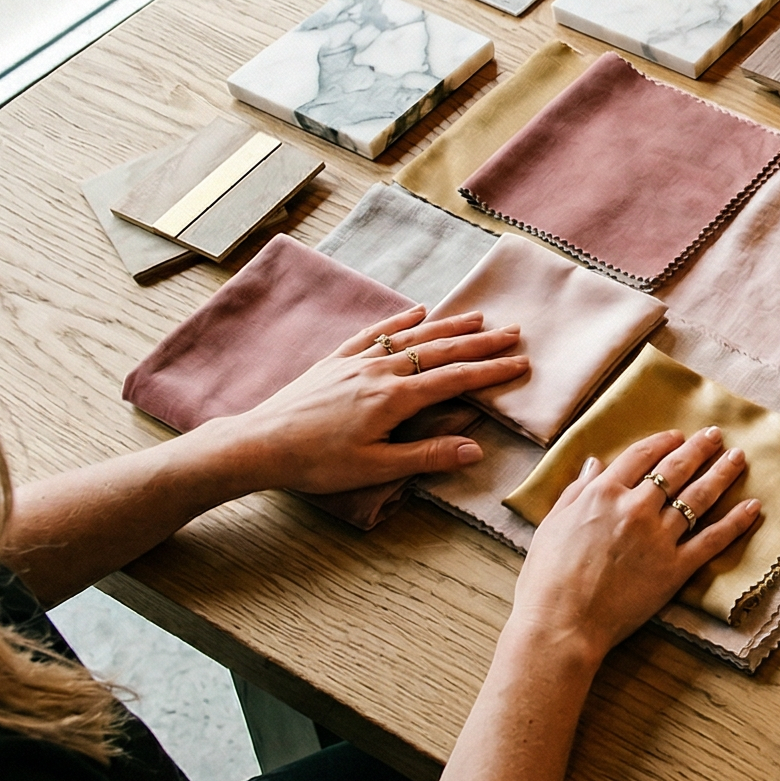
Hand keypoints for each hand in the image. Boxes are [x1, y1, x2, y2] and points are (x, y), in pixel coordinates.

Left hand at [205, 306, 526, 494]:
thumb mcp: (375, 468)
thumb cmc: (316, 463)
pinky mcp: (336, 360)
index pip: (455, 380)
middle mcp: (380, 370)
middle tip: (514, 332)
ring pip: (413, 337)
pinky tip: (417, 312)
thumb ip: (426, 455)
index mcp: (395, 398)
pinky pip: (375, 333)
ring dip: (448, 326)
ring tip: (478, 317)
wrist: (259, 443)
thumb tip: (475, 449)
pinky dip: (400, 321)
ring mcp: (357, 361)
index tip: (521, 363)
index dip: (490, 371)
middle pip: (441, 351)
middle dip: (480, 342)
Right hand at [509, 427, 762, 666]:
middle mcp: (636, 507)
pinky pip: (712, 539)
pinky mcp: (675, 568)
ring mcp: (659, 537)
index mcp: (603, 493)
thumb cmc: (547, 578)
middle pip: (675, 470)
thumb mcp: (552, 525)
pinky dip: (736, 522)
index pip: (641, 456)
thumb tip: (594, 463)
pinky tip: (753, 507)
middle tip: (716, 435)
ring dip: (721, 474)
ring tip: (738, 459)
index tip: (677, 436)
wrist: (561, 623)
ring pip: (698, 498)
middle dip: (699, 449)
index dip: (662, 442)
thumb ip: (575, 491)